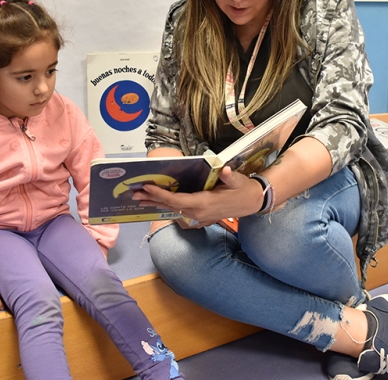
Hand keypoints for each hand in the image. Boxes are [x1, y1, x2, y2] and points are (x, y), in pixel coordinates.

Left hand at [134, 166, 263, 224]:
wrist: (252, 203)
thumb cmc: (243, 190)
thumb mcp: (237, 180)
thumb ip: (229, 176)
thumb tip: (224, 170)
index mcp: (204, 203)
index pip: (176, 200)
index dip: (160, 194)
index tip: (147, 187)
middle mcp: (198, 212)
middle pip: (171, 206)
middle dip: (153, 199)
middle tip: (135, 194)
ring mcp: (200, 217)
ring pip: (174, 211)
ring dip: (158, 204)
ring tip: (142, 200)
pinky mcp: (202, 218)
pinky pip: (181, 214)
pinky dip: (169, 208)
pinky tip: (161, 205)